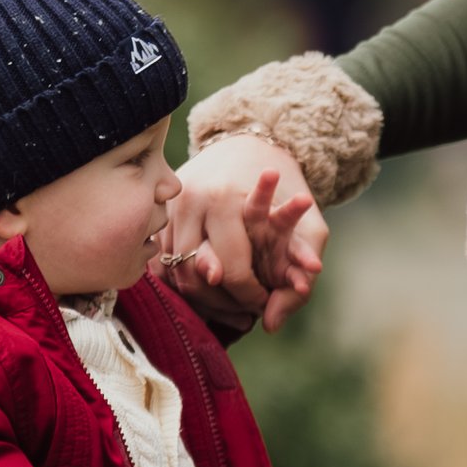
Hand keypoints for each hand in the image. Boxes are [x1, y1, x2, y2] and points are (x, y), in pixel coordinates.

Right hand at [159, 136, 326, 330]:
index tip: (265, 302)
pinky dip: (184, 282)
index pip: (229, 270)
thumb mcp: (309, 222)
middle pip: (196, 276)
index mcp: (224, 199)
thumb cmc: (284, 184)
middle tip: (246, 311)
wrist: (246, 141)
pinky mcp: (157, 215)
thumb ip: (299, 267)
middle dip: (222, 303)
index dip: (249, 296)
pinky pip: (162, 263)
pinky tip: (208, 289)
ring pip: (176, 274)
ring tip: (230, 305)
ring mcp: (168, 207)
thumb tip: (274, 324)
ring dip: (202, 298)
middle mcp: (190, 201)